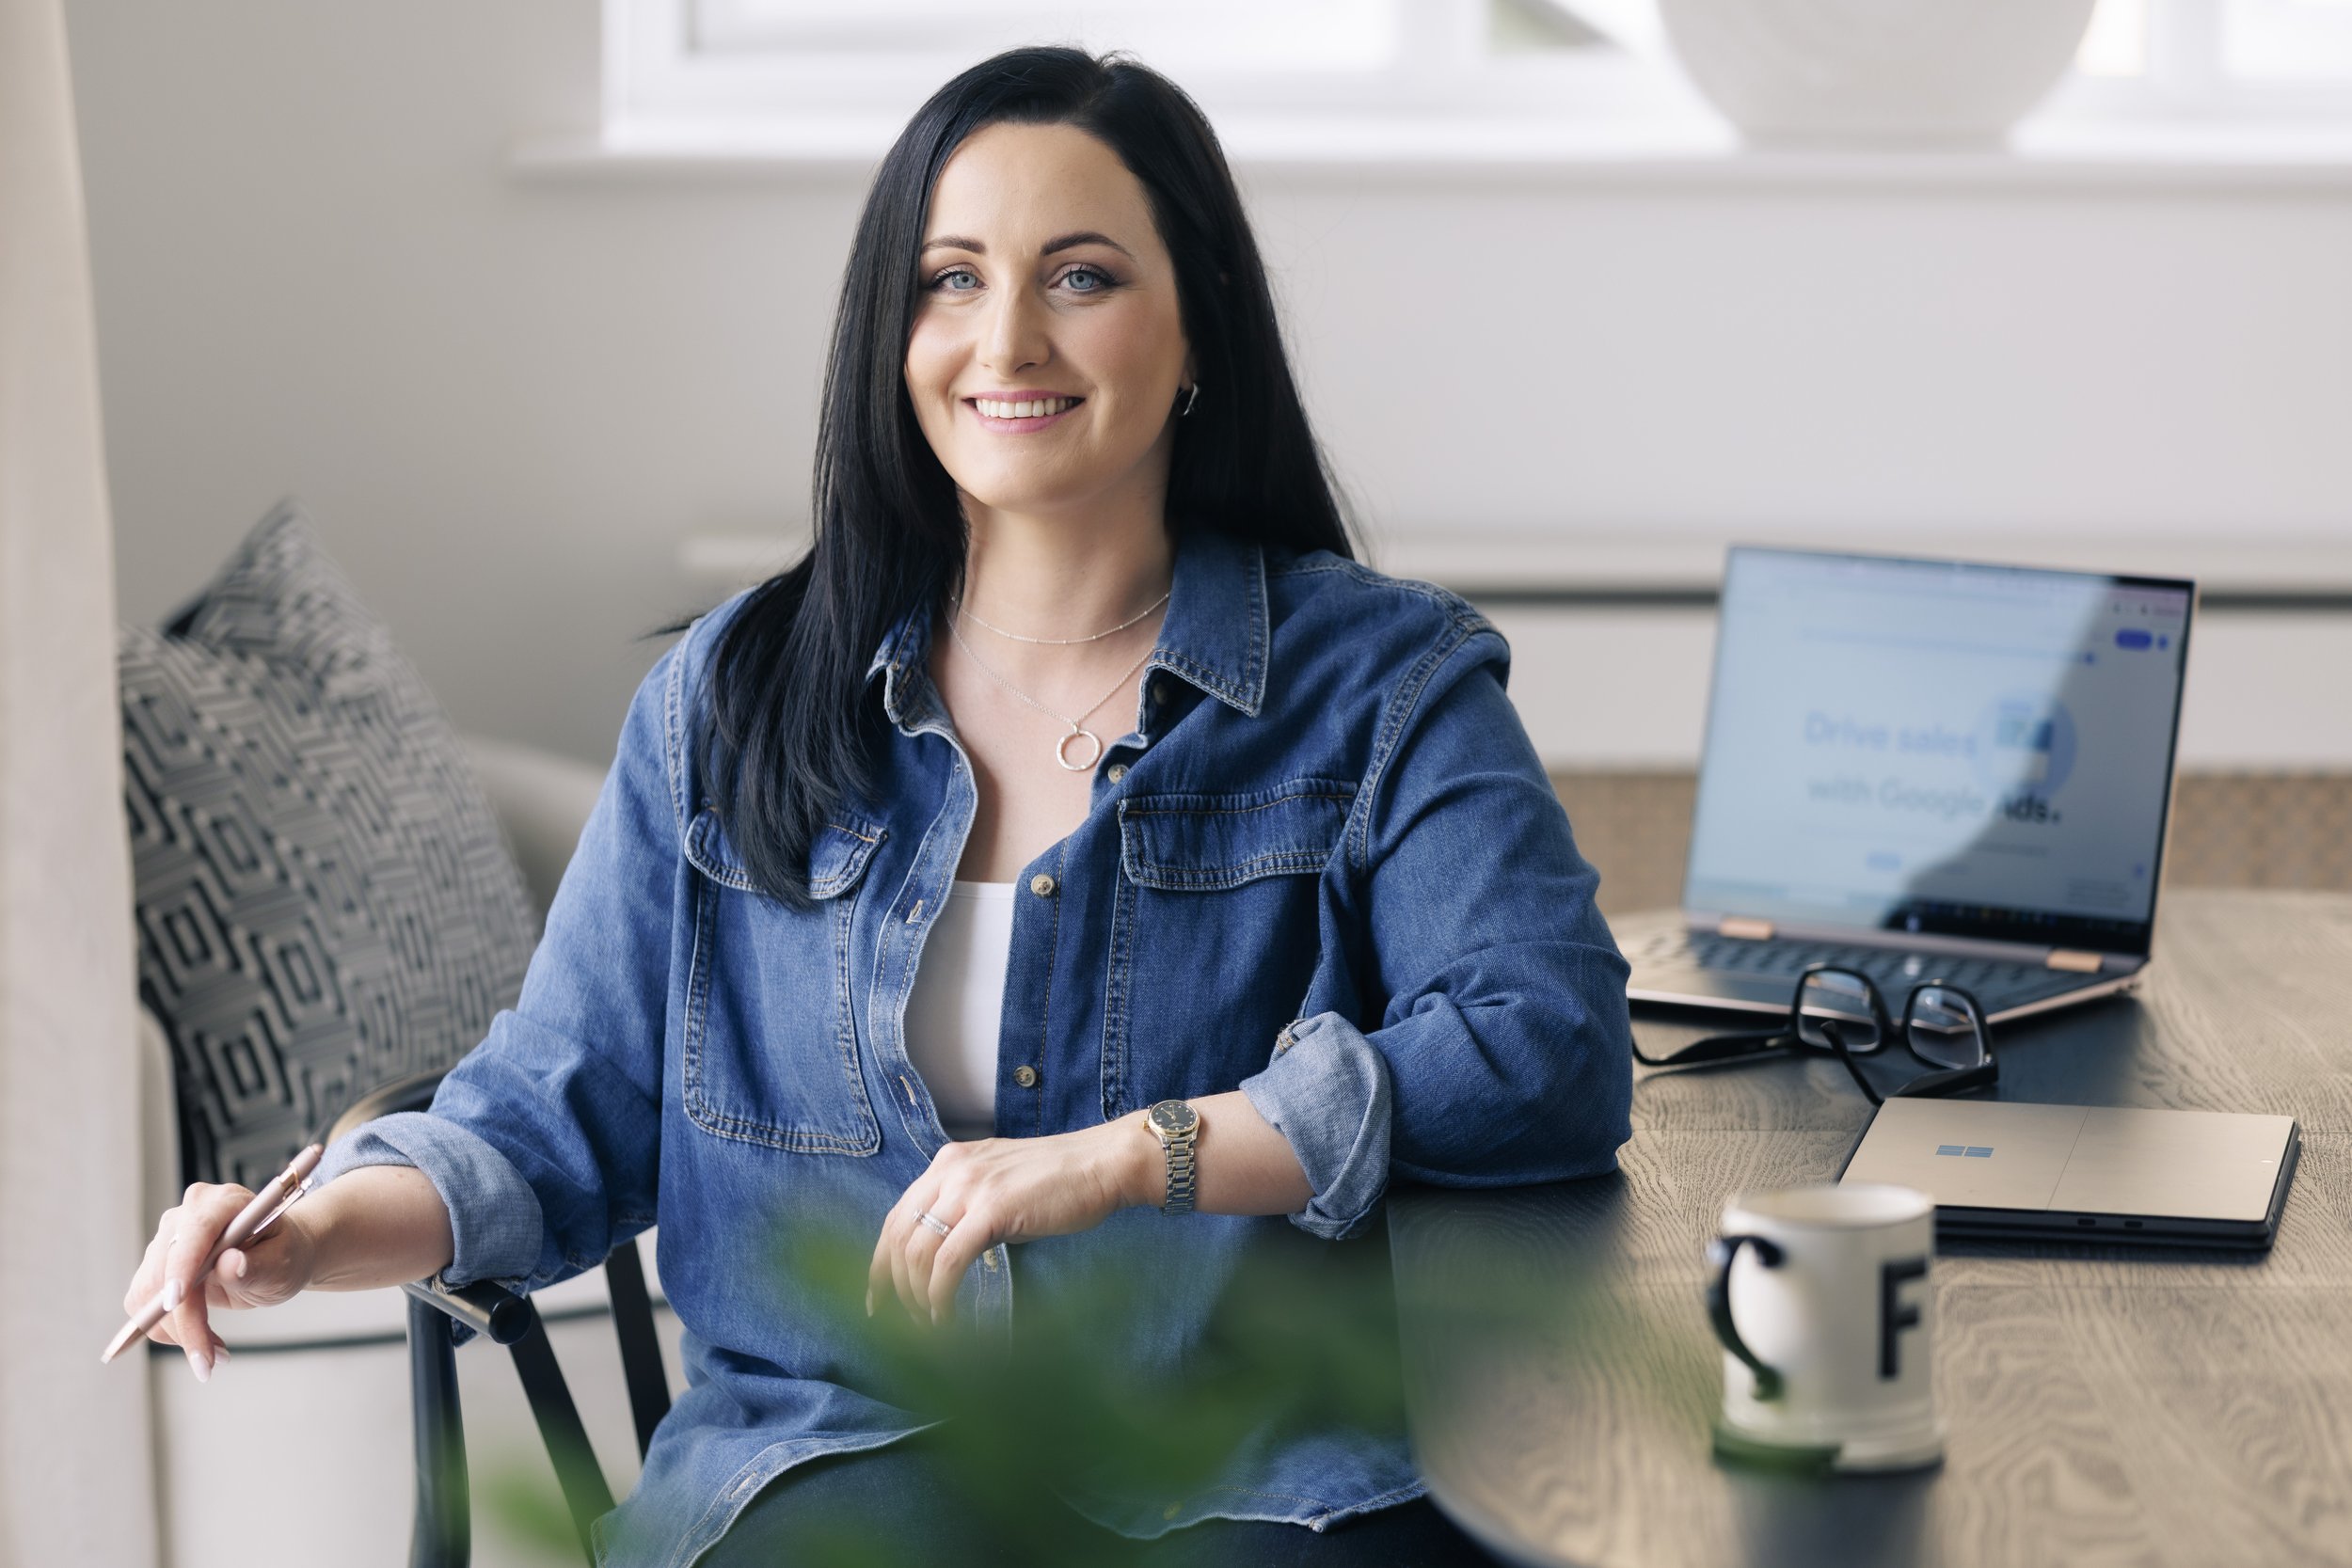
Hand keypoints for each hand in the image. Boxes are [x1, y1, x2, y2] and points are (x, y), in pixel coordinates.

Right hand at [123, 1182, 319, 1381]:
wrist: (277, 1255)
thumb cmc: (284, 1252)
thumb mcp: (284, 1262)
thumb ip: (257, 1264)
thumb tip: (229, 1264)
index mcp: (221, 1203)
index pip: (193, 1232)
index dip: (181, 1265)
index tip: (175, 1301)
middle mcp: (185, 1217)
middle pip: (165, 1272)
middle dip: (184, 1322)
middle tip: (210, 1361)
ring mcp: (166, 1241)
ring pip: (148, 1296)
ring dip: (178, 1333)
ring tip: (215, 1353)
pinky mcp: (155, 1267)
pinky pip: (145, 1307)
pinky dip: (170, 1331)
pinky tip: (201, 1339)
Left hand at [867, 1117, 1154, 1326]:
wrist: (1103, 1163)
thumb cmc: (1061, 1180)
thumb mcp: (1000, 1184)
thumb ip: (968, 1206)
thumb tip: (947, 1251)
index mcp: (949, 1162)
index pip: (897, 1216)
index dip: (881, 1261)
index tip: (878, 1297)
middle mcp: (951, 1170)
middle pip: (898, 1236)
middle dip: (891, 1285)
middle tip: (897, 1320)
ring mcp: (970, 1187)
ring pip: (918, 1251)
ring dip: (917, 1296)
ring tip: (930, 1322)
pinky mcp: (992, 1209)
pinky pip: (948, 1261)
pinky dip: (940, 1295)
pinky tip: (946, 1315)